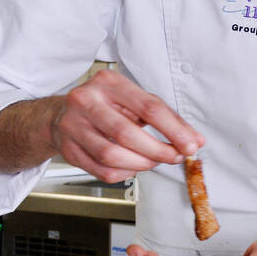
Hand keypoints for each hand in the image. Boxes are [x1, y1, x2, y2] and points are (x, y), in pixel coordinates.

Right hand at [51, 69, 201, 181]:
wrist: (61, 114)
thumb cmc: (106, 106)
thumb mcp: (136, 102)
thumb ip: (168, 119)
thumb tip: (195, 140)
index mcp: (109, 83)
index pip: (149, 107)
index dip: (174, 130)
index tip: (190, 145)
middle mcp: (86, 100)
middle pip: (127, 133)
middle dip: (158, 150)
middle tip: (174, 157)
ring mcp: (72, 125)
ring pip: (112, 155)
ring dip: (141, 164)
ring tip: (153, 161)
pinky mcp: (67, 148)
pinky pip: (102, 170)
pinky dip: (125, 172)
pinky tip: (133, 166)